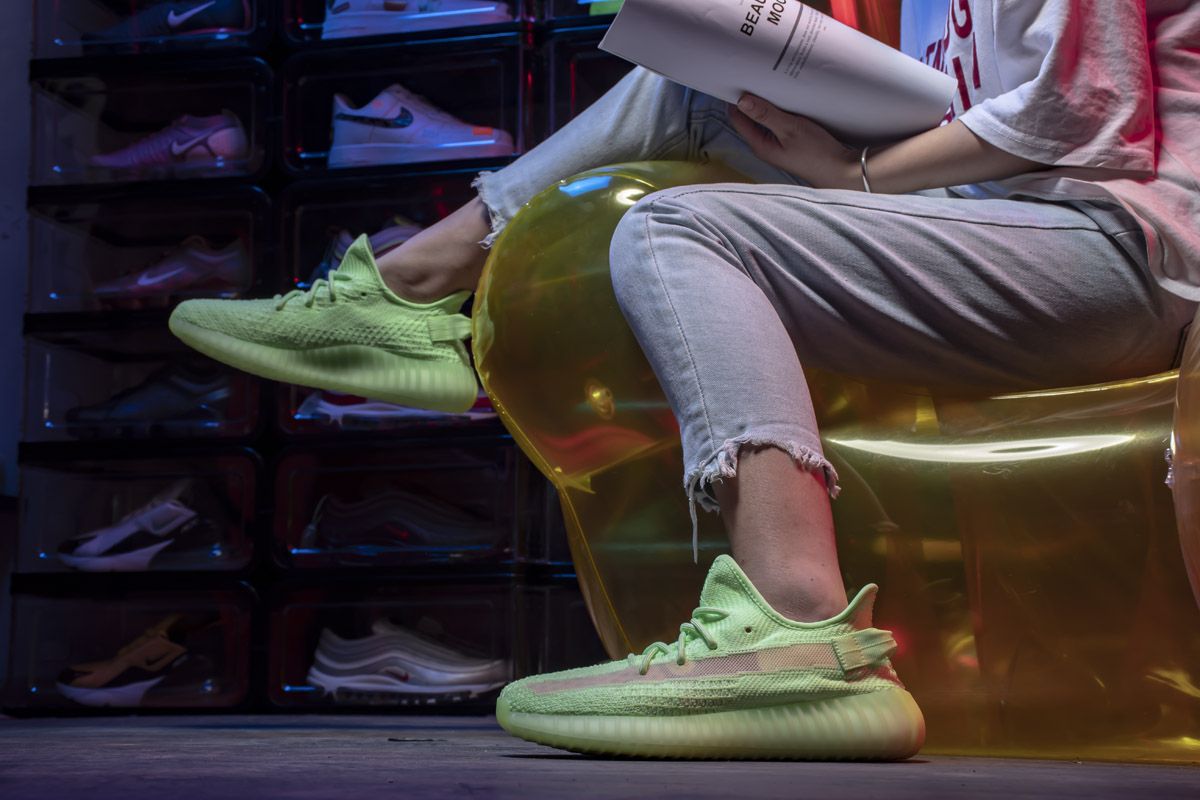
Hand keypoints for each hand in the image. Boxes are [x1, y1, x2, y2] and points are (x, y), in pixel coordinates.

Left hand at [728, 93, 859, 189]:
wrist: (840, 169)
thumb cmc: (816, 152)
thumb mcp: (789, 128)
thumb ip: (766, 114)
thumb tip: (742, 101)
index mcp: (759, 144)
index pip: (737, 118)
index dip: (736, 99)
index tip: (740, 80)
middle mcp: (764, 146)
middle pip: (749, 118)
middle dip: (751, 100)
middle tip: (755, 77)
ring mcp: (776, 144)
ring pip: (764, 119)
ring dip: (766, 104)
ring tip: (770, 84)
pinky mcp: (788, 143)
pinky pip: (777, 123)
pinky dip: (778, 110)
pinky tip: (785, 100)